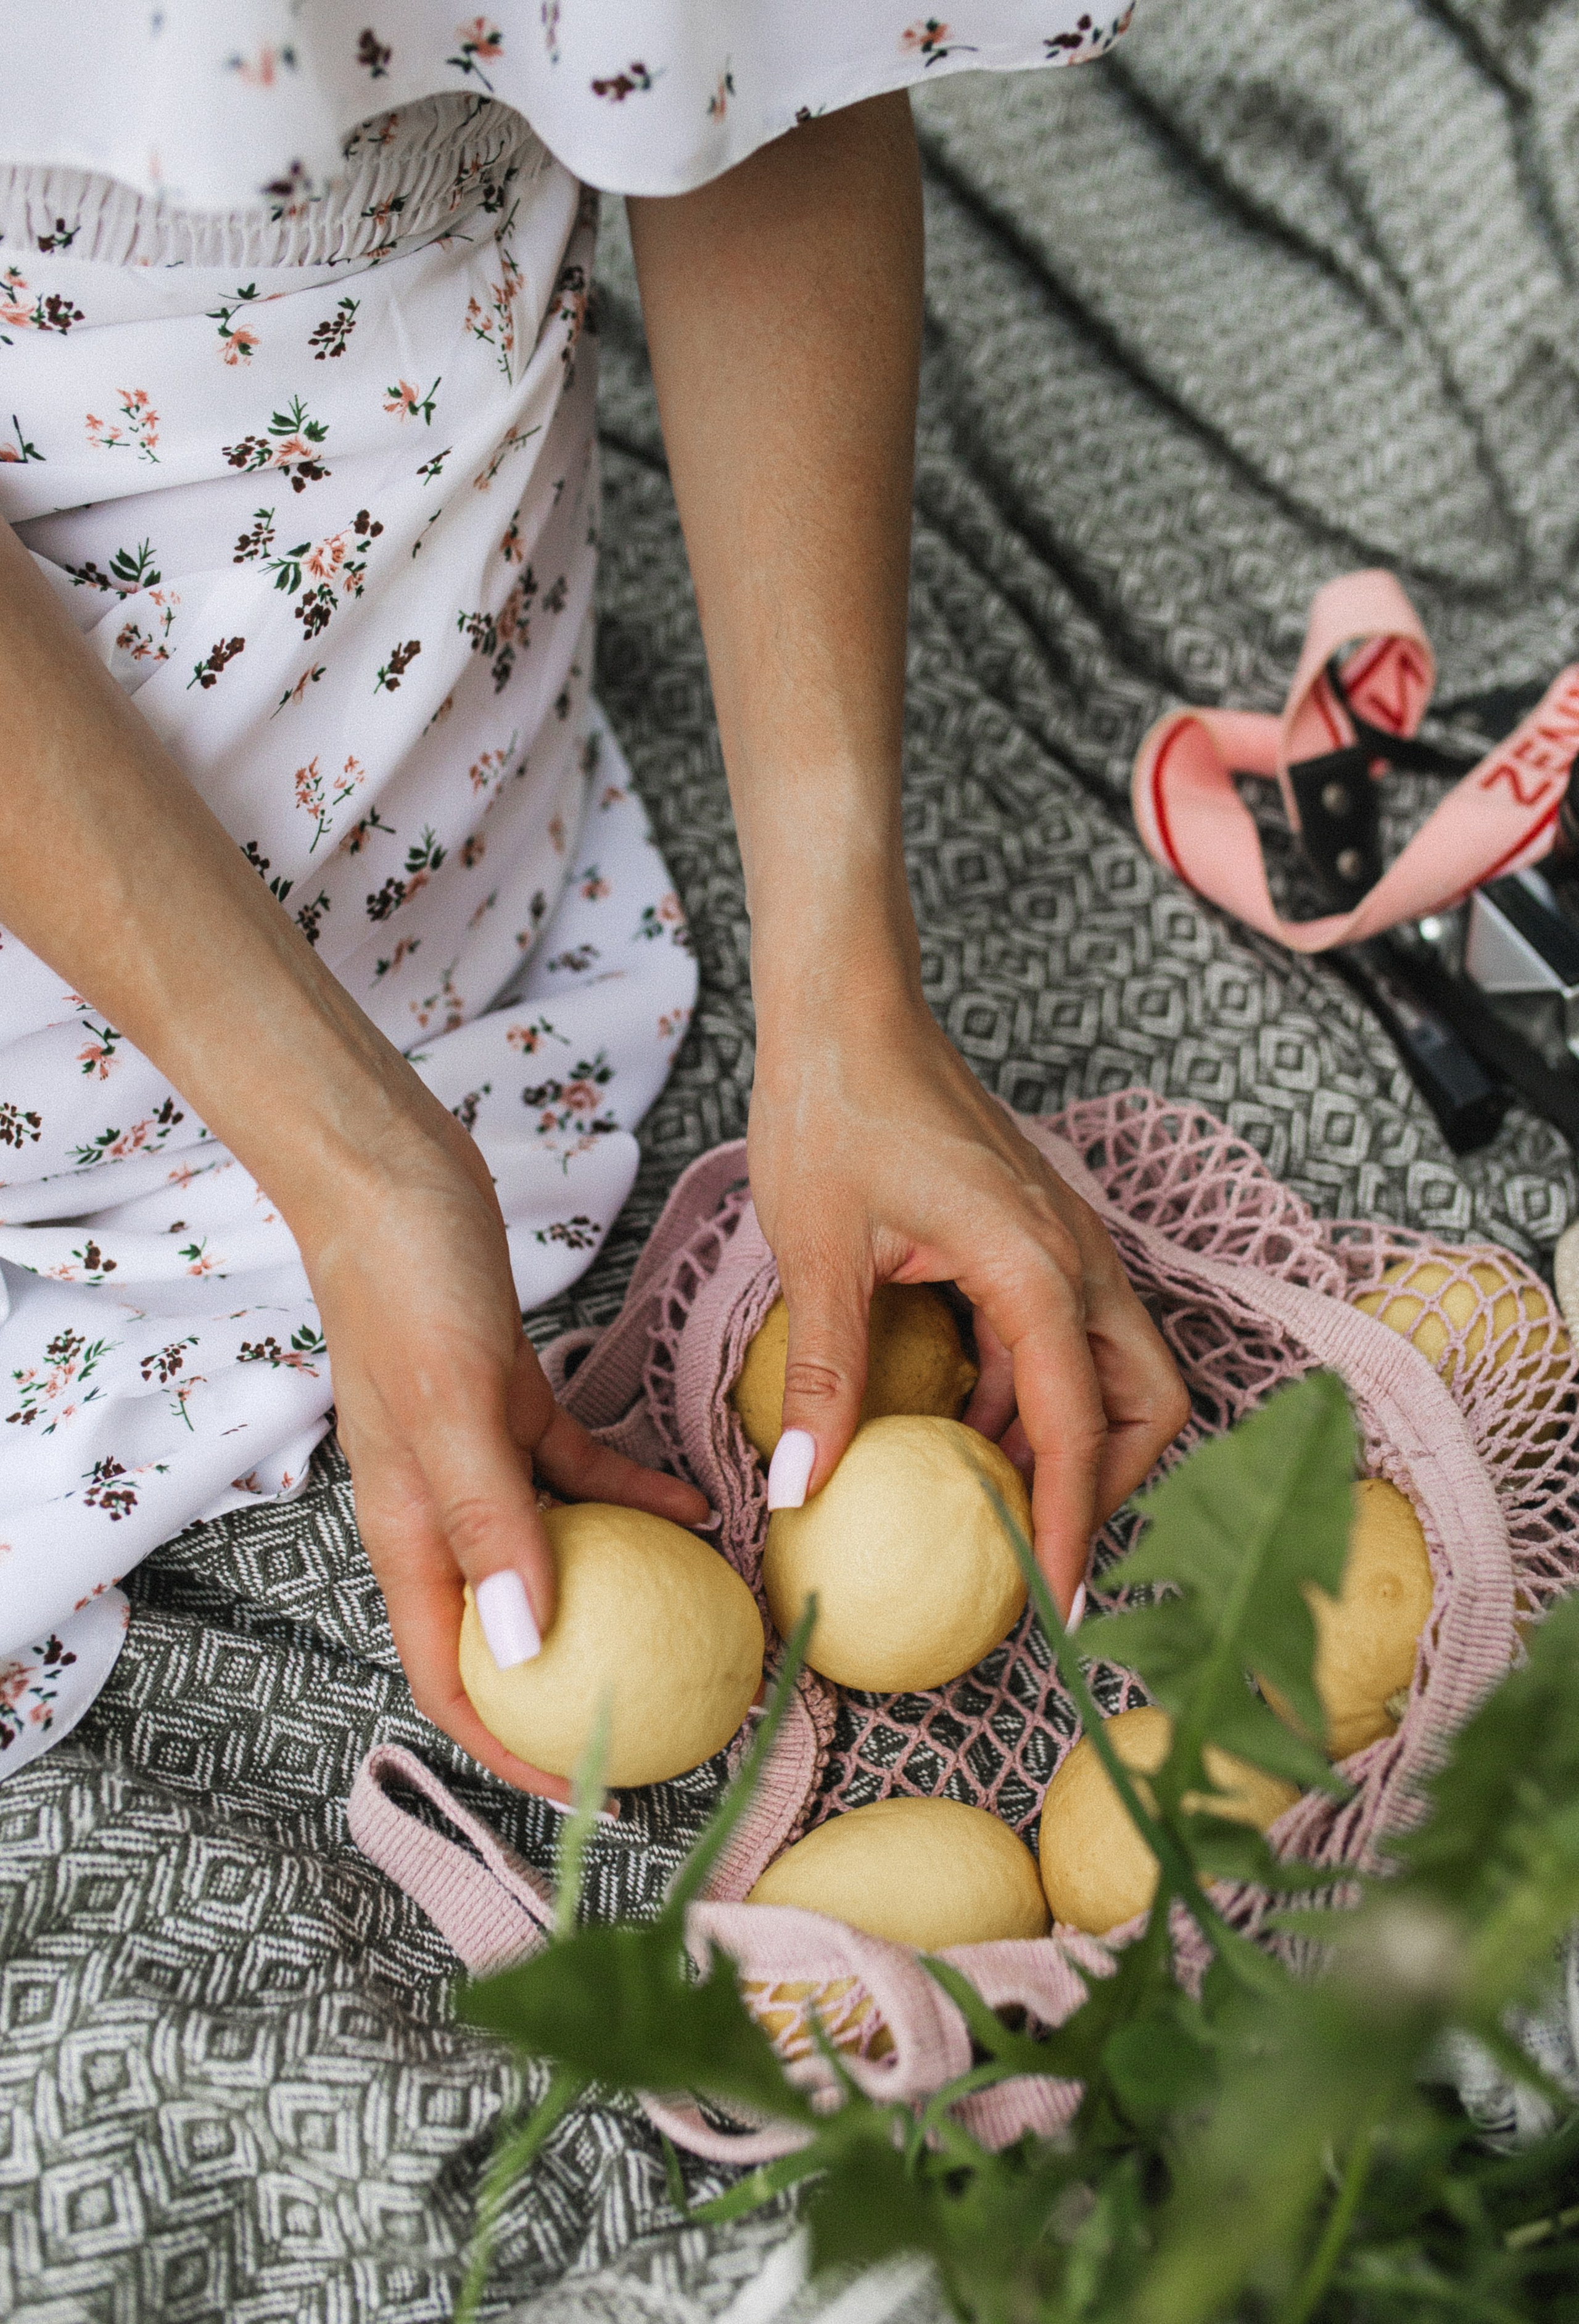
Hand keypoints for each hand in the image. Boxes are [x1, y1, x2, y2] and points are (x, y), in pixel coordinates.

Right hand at [294, 1097, 708, 1797]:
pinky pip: (580, 1472)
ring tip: (703, 1623)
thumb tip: (525, 1648)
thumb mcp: (453, 1412)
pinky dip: (633, 1495)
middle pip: (504, 1631)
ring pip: (553, 1554)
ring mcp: (476, 1456)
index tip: (590, 1790)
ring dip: (621, 1590)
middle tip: (666, 1719)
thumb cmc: (409, 1287)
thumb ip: (489, 1527)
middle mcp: (439, 1508)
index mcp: (408, 1528)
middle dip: (574, 1688)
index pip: (449, 1672)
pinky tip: (698, 1507)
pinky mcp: (511, 1400)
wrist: (394, 1176)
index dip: (508, 1744)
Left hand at [746, 993, 1188, 1621]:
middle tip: (1036, 1549)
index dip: (1070, 1524)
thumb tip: (804, 1488)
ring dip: (1068, 1442)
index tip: (1054, 1604)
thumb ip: (828, 1375)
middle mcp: (1073, 1257)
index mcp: (1034, 1265)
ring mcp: (1062, 1243)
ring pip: (1111, 1371)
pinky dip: (1033, 1395)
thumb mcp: (820, 1251)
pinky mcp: (1033, 1236)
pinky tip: (962, 1425)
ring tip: (991, 1503)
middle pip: (1144, 1402)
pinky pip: (1061, 1338)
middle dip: (1107, 1485)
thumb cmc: (835, 1106)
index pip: (1079, 1427)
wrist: (848, 1009)